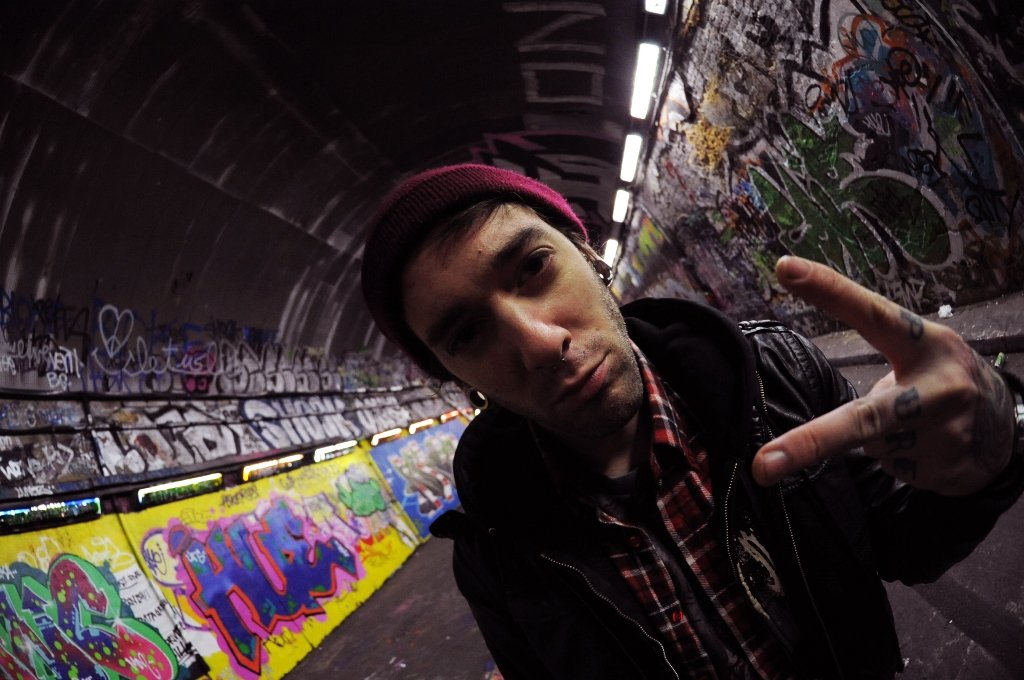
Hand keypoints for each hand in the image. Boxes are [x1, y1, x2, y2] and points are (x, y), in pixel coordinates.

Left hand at [752, 256, 1015, 495]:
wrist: (1004, 431)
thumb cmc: (938, 378)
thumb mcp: (917, 349)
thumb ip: (879, 346)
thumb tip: (838, 362)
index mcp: (926, 345)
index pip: (872, 313)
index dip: (830, 290)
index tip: (785, 268)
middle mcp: (940, 389)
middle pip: (863, 418)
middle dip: (810, 443)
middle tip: (763, 464)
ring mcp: (945, 435)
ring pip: (871, 443)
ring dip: (878, 437)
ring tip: (913, 424)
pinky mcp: (945, 471)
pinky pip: (891, 464)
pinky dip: (896, 456)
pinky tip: (924, 447)